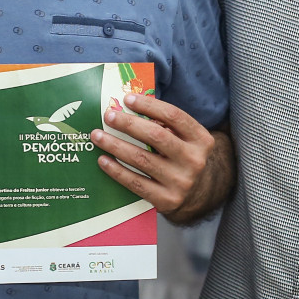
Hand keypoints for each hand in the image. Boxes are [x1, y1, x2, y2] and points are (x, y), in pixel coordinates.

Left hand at [91, 94, 219, 218]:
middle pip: (156, 136)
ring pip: (141, 159)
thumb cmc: (181, 157)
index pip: (174, 116)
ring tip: (98, 136)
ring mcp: (181, 182)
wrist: (196, 193)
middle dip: (128, 124)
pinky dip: (117, 170)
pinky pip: (136, 183)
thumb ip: (164, 125)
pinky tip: (103, 160)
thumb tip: (128, 109)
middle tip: (108, 116)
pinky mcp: (167, 200)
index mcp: (201, 139)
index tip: (127, 99)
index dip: (149, 106)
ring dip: (115, 145)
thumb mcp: (184, 139)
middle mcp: (194, 160)